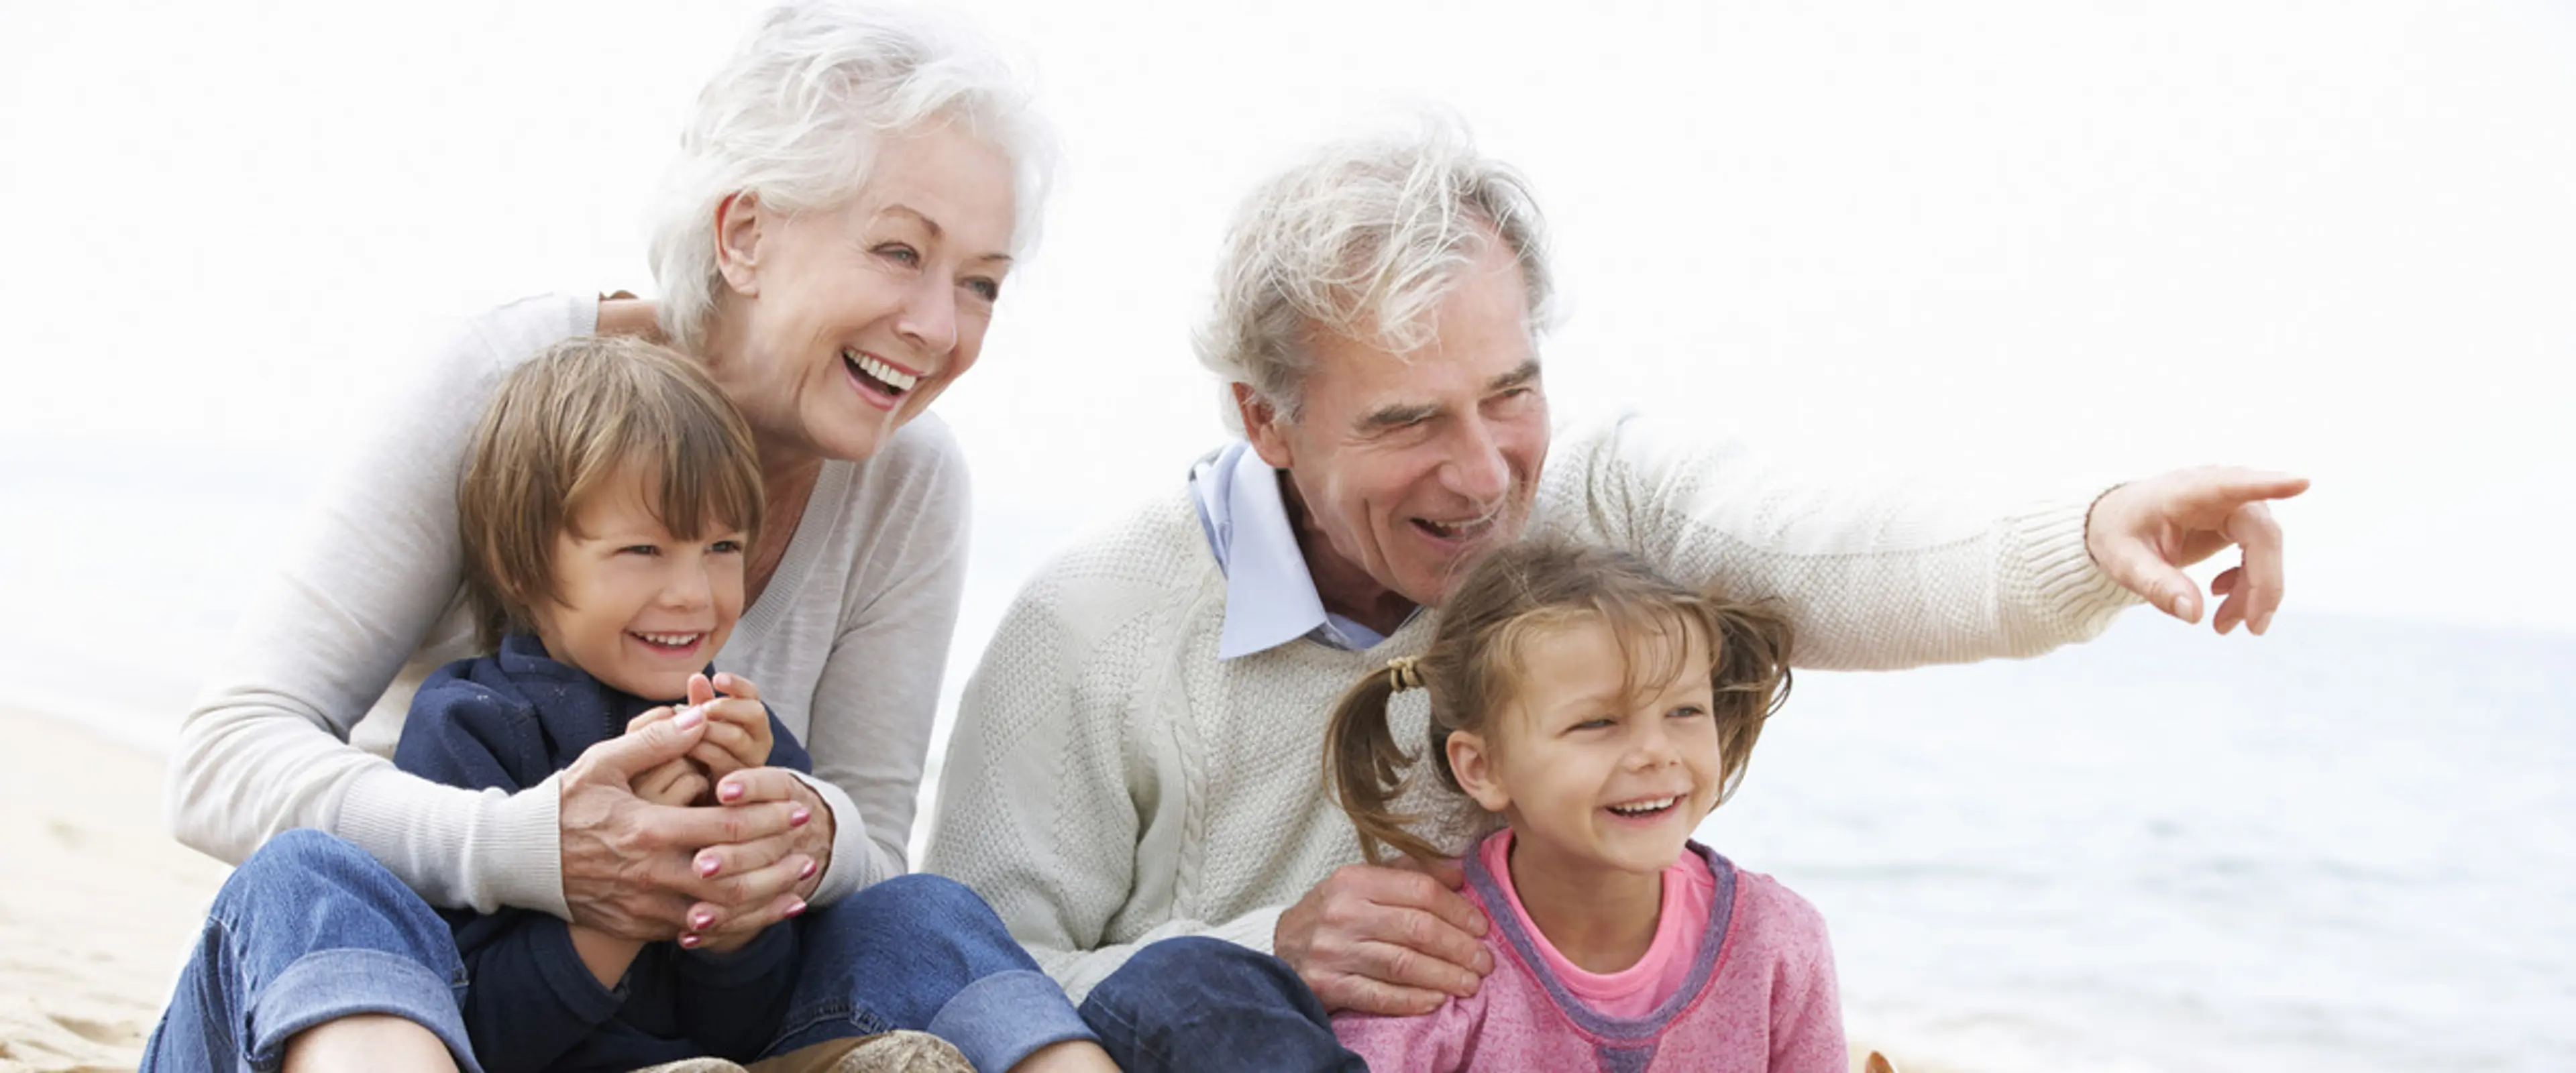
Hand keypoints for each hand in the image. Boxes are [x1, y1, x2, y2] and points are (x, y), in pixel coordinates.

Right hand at [556, 710, 814, 941]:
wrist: (520, 860)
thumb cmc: (564, 805)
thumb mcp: (603, 763)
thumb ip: (654, 740)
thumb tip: (700, 714)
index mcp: (648, 829)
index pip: (725, 828)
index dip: (768, 820)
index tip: (796, 807)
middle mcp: (651, 873)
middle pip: (732, 878)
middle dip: (777, 866)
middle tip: (808, 851)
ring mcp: (645, 905)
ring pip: (719, 914)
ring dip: (765, 903)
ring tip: (798, 890)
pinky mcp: (639, 926)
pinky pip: (695, 933)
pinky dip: (732, 926)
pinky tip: (757, 916)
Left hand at [681, 672, 772, 787]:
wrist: (694, 802)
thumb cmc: (696, 757)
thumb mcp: (697, 727)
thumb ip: (700, 703)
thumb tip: (696, 677)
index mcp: (750, 721)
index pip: (752, 695)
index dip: (737, 685)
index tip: (717, 678)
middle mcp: (758, 740)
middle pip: (755, 713)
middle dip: (726, 707)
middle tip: (702, 709)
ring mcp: (752, 763)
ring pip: (738, 737)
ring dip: (711, 729)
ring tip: (686, 729)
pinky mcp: (742, 785)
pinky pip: (725, 763)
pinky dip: (704, 752)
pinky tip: (685, 750)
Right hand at [1273, 859, 1493, 1015]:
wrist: (1279, 947)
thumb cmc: (1332, 913)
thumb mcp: (1361, 882)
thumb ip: (1409, 872)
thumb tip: (1458, 872)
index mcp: (1354, 880)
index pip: (1419, 889)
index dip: (1458, 909)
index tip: (1481, 926)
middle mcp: (1343, 913)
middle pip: (1416, 928)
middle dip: (1458, 947)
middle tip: (1484, 961)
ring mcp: (1333, 951)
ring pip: (1402, 964)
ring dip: (1444, 976)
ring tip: (1470, 984)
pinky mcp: (1327, 985)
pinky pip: (1379, 996)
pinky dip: (1412, 999)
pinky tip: (1436, 1000)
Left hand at [2086, 466, 2308, 634]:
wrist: (2117, 522)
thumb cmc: (2119, 533)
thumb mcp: (2124, 562)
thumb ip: (2157, 585)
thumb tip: (2194, 614)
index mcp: (2188, 490)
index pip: (2233, 484)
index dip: (2269, 484)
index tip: (2301, 482)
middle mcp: (2218, 491)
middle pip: (2261, 535)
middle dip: (2263, 583)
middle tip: (2253, 628)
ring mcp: (2233, 505)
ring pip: (2265, 549)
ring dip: (2254, 591)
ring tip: (2223, 626)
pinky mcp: (2238, 521)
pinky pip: (2258, 554)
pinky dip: (2247, 583)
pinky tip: (2220, 596)